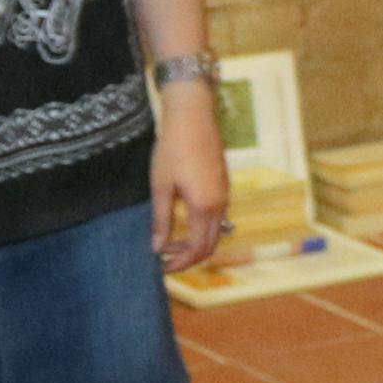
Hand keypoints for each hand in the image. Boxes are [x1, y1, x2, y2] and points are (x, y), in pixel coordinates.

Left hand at [148, 86, 229, 271]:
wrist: (193, 116)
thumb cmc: (173, 149)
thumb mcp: (161, 186)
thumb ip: (161, 220)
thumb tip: (157, 247)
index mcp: (205, 208)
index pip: (197, 249)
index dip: (180, 262)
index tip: (162, 266)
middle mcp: (221, 204)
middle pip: (211, 245)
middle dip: (189, 256)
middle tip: (165, 258)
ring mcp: (225, 194)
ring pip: (216, 231)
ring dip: (195, 242)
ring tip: (170, 240)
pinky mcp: (224, 184)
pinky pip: (218, 216)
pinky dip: (201, 227)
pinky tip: (183, 219)